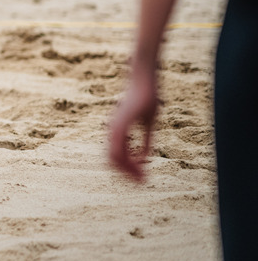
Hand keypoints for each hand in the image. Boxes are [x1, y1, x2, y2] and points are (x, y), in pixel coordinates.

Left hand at [108, 63, 159, 181]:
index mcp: (117, 130)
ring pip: (114, 156)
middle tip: (140, 184)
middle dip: (126, 174)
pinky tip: (141, 164)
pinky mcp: (122, 121)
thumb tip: (144, 159)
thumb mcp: (148, 122)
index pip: (116, 157)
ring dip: (127, 170)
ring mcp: (115, 125)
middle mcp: (113, 129)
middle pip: (112, 160)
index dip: (126, 170)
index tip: (140, 179)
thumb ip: (145, 140)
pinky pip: (119, 145)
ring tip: (141, 179)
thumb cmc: (146, 97)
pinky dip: (128, 158)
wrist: (143, 76)